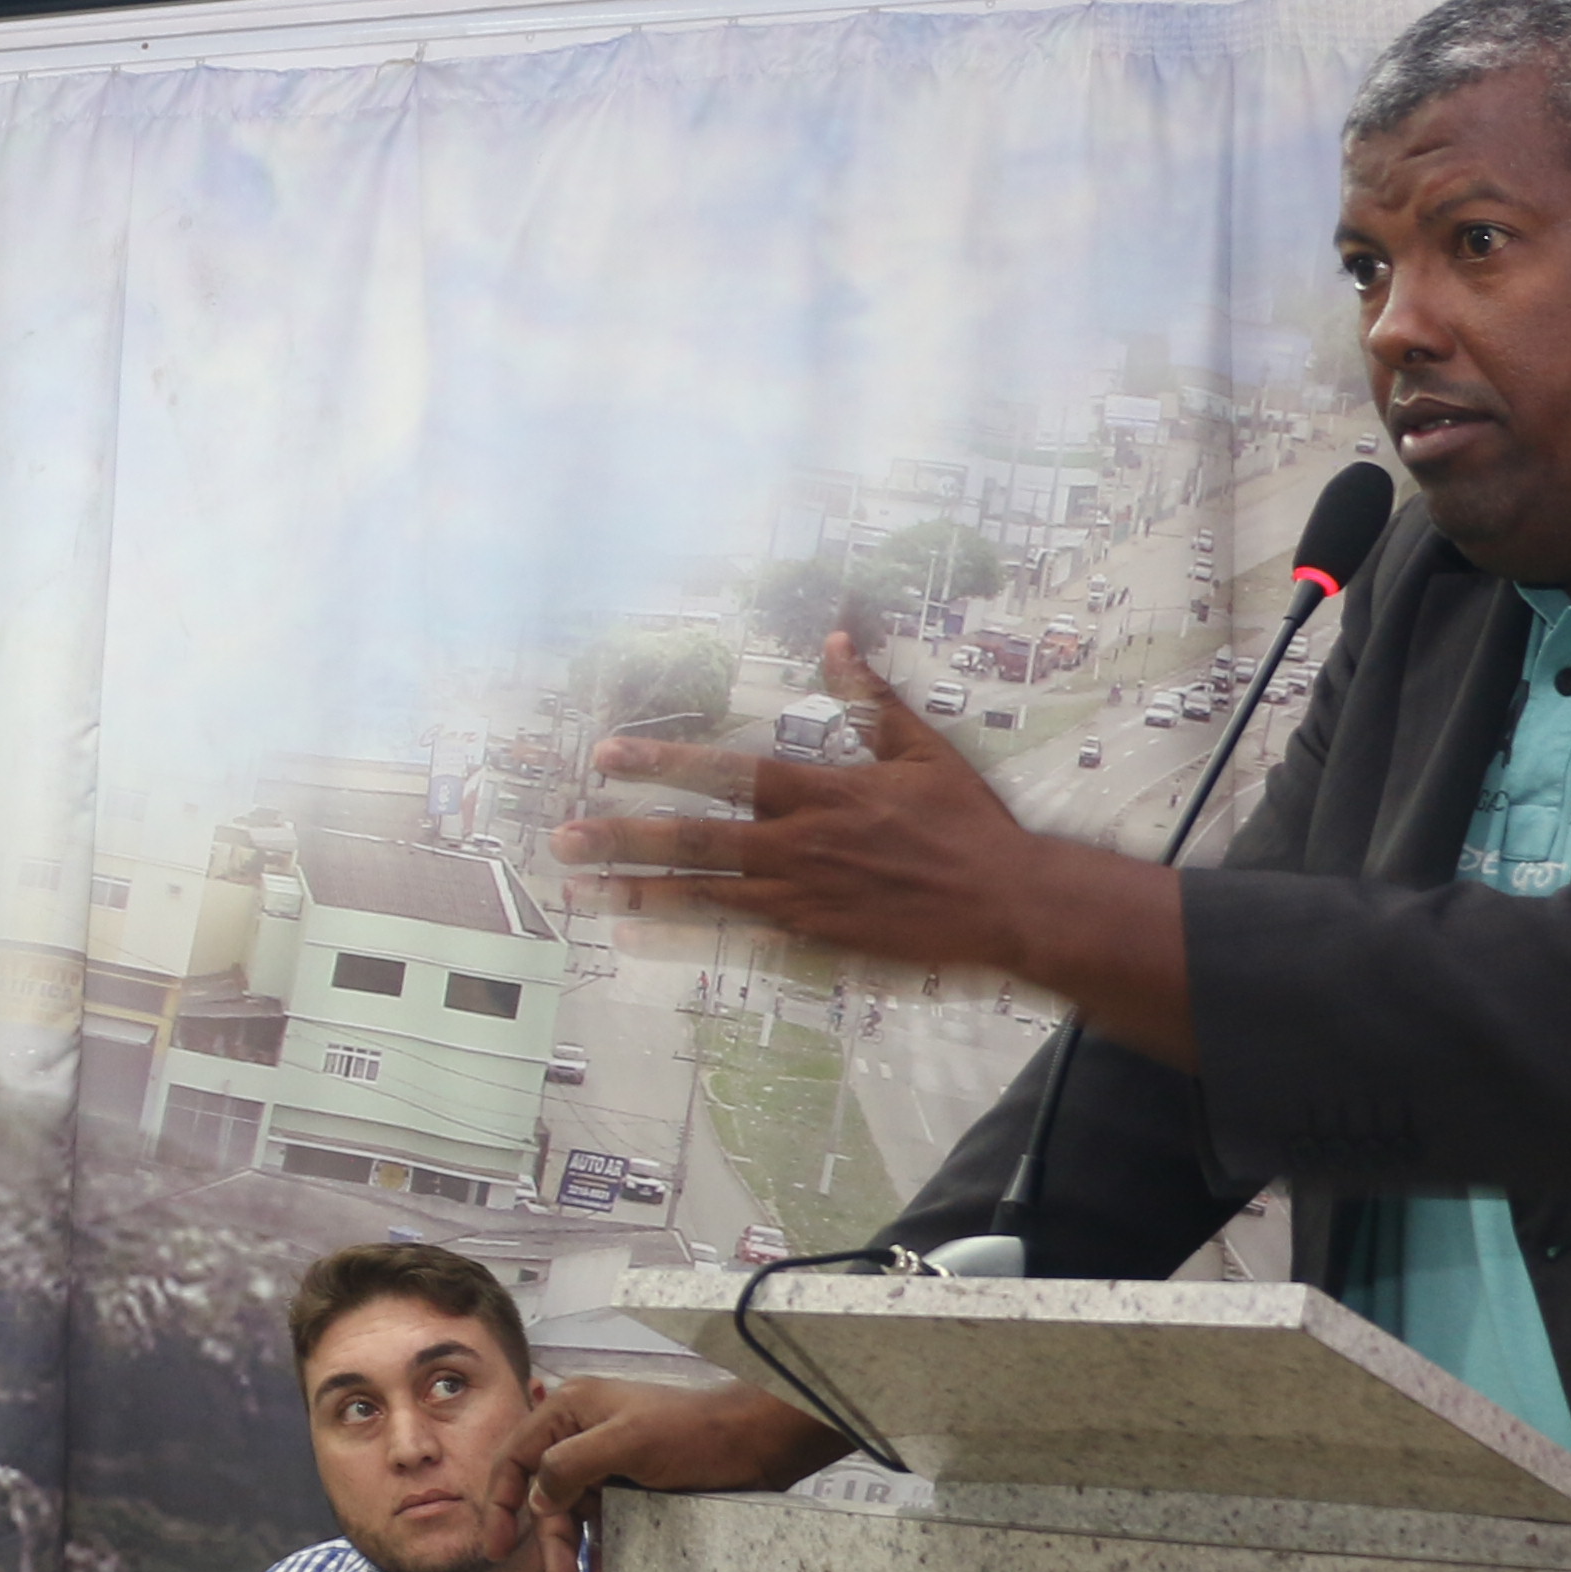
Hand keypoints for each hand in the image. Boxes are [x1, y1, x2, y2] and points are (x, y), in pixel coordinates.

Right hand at [503, 1377, 849, 1571]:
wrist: (754, 1444)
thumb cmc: (693, 1433)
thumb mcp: (626, 1443)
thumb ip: (570, 1466)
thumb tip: (538, 1500)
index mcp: (570, 1411)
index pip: (516, 1458)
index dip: (501, 1503)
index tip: (497, 1548)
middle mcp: (581, 1434)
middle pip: (545, 1496)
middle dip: (548, 1544)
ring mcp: (606, 1460)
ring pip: (572, 1514)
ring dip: (569, 1554)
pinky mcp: (630, 1484)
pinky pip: (601, 1521)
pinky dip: (597, 1548)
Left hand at [549, 635, 1198, 1063]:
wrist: (1008, 899)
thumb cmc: (966, 823)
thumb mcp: (921, 747)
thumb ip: (870, 696)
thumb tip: (837, 637)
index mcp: (823, 791)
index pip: (726, 772)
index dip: (662, 764)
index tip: (606, 757)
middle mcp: (800, 843)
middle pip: (695, 838)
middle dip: (622, 836)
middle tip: (562, 838)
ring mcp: (801, 894)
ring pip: (702, 891)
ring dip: (635, 889)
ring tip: (578, 889)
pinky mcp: (811, 934)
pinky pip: (733, 931)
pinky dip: (681, 930)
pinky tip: (634, 933)